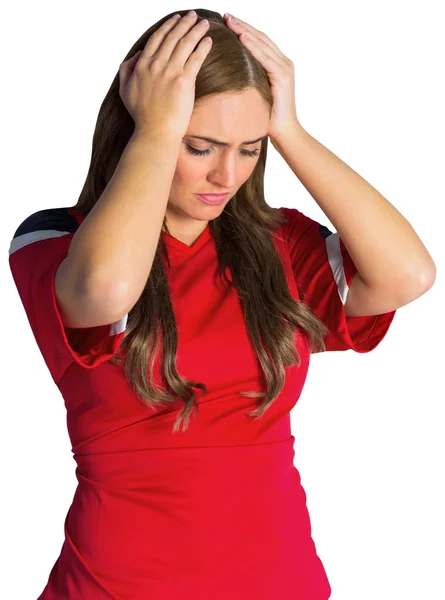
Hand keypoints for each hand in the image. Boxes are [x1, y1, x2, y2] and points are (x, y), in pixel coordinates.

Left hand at [224, 13, 300, 139]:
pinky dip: (253, 46)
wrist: (284, 131)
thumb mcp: (255, 93)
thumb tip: (228, 74)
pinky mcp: (283, 76)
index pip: (259, 42)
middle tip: (225, 16)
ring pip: (262, 43)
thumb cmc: (267, 117)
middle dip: (242, 25)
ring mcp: (284, 68)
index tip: (227, 22)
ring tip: (230, 21)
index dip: (243, 30)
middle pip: (260, 38)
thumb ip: (249, 79)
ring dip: (245, 30)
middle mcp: (283, 62)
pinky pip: (265, 57)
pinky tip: (241, 37)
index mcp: (277, 65)